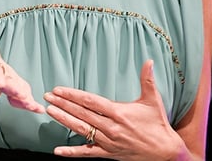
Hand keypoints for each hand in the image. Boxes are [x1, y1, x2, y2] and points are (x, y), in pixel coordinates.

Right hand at [0, 28, 45, 112]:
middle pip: (5, 86)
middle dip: (12, 90)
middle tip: (20, 94)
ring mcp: (6, 88)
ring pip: (14, 96)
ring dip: (23, 101)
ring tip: (33, 105)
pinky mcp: (13, 94)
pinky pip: (20, 101)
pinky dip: (29, 106)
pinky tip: (39, 109)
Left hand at [44, 59, 186, 160]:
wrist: (163, 151)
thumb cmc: (158, 124)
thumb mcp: (154, 100)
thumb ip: (148, 79)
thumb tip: (149, 61)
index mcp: (119, 112)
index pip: (90, 101)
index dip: (73, 95)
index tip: (59, 90)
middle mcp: (110, 127)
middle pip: (81, 114)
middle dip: (63, 104)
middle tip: (48, 97)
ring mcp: (107, 141)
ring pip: (81, 130)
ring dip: (64, 121)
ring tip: (50, 112)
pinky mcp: (107, 153)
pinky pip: (86, 152)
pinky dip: (72, 152)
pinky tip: (58, 151)